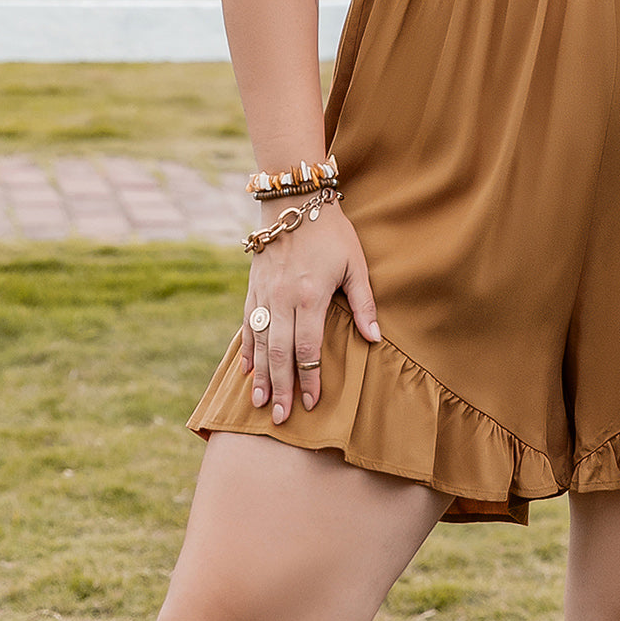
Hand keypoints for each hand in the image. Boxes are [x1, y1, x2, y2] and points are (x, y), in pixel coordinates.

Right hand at [241, 200, 380, 424]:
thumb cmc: (332, 232)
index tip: (313, 403)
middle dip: (281, 388)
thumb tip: (374, 338)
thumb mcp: (355, 263)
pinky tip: (245, 371)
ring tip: (258, 405)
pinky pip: (247, 324)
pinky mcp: (253, 288)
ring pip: (259, 343)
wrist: (294, 201)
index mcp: (310, 296)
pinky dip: (246, 349)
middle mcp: (282, 299)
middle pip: (279, 353)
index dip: (310, 377)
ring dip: (260, 376)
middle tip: (281, 419)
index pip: (308, 347)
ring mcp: (264, 294)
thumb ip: (363, 303)